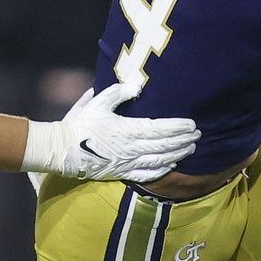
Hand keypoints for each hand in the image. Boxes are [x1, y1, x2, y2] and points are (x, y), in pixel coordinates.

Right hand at [26, 83, 197, 182]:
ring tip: (191, 148)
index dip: (177, 128)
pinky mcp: (121, 173)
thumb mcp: (96, 102)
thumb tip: (137, 85)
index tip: (192, 125)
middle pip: (164, 146)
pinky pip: (146, 175)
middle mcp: (131, 149)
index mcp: (126, 130)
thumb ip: (118, 93)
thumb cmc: (79, 124)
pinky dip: (161, 170)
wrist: (62, 151)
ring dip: (177, 154)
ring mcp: (127, 163)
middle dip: (183, 141)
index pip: (159, 129)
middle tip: (199, 136)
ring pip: (159, 160)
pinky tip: (171, 166)